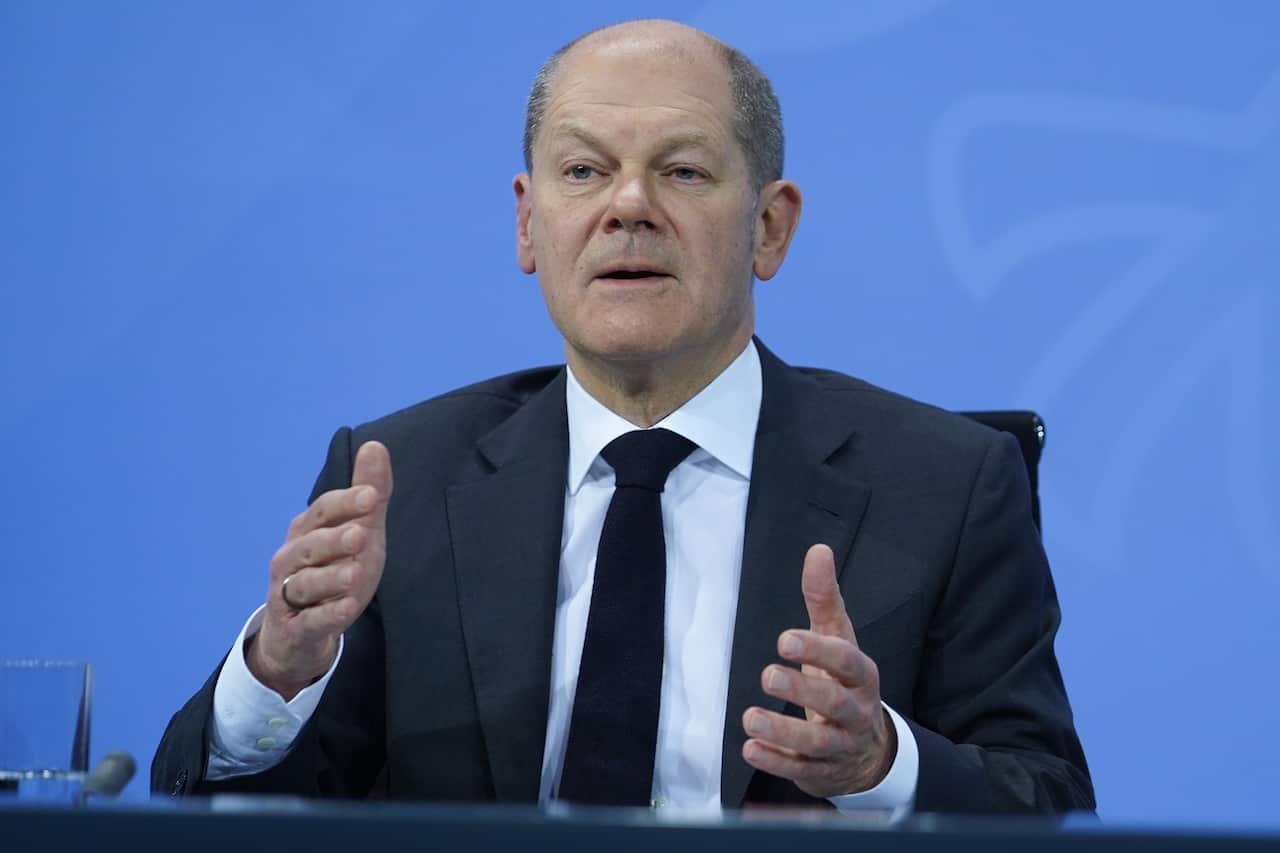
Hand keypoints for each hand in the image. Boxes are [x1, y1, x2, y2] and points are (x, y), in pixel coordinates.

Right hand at [246, 441, 392, 699]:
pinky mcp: (296, 628)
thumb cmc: (334, 571)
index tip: (372, 495)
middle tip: (360, 535)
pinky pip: (311, 621)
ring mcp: (290, 595)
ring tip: (355, 574)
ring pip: (305, 584)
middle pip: (310, 546)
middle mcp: (292, 559)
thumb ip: (367, 495)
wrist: (301, 632)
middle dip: (334, 539)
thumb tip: (375, 445)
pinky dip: (327, 616)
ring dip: (330, 579)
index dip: (346, 503)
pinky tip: (346, 609)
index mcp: (307, 530)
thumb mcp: (359, 532)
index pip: (324, 511)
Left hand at [741, 543, 895, 797]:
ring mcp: (841, 745)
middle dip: (803, 689)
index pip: (847, 661)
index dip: (818, 650)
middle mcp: (857, 712)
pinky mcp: (822, 771)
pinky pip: (801, 770)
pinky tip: (752, 749)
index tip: (783, 639)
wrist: (868, 751)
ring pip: (818, 742)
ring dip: (783, 731)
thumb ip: (825, 599)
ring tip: (750, 718)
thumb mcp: (838, 639)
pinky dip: (777, 762)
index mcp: (861, 676)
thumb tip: (819, 551)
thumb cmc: (845, 683)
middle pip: (836, 702)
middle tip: (767, 674)